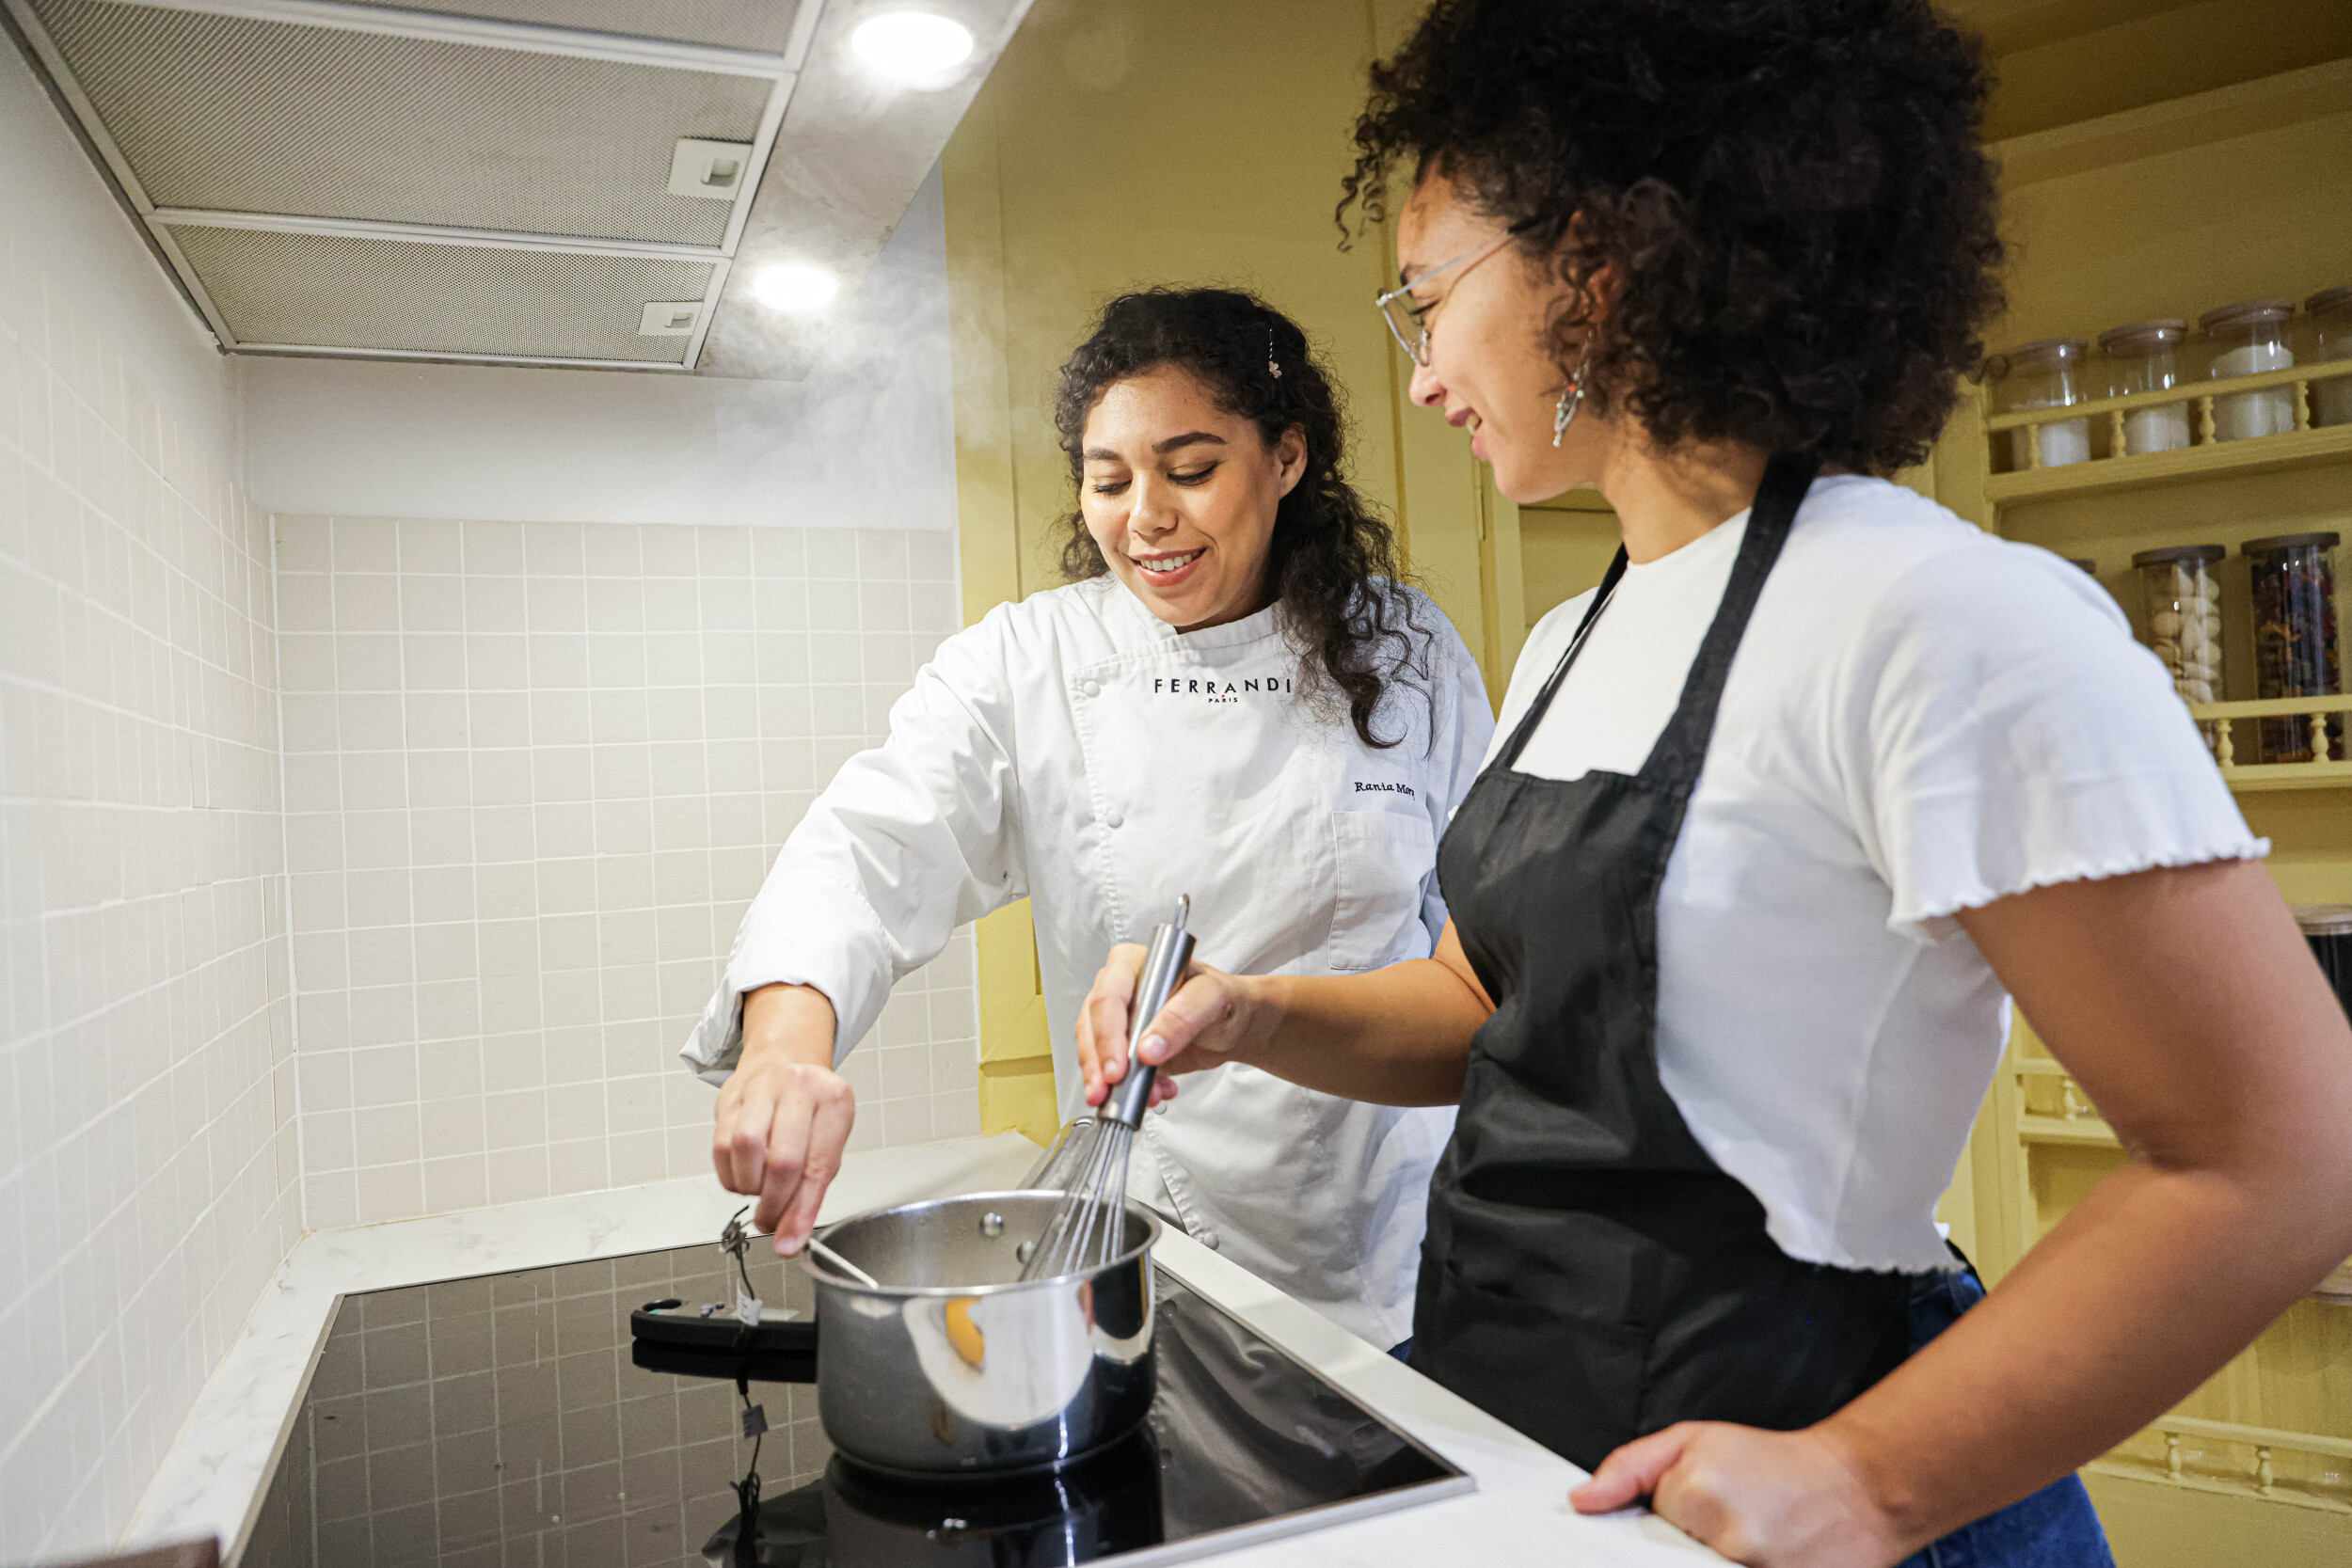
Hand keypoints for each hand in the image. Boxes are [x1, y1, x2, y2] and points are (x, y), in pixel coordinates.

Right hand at [711, 984, 855, 1255]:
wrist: (784, 1061)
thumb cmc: (811, 1109)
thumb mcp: (827, 1143)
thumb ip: (811, 1191)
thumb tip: (790, 1237)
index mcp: (835, 1101)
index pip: (817, 1167)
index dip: (801, 1212)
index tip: (789, 1242)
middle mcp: (799, 1088)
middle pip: (782, 1161)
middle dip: (773, 1205)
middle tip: (770, 1222)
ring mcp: (762, 1087)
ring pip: (745, 1150)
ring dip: (749, 1186)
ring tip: (759, 1188)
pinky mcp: (730, 1095)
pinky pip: (721, 1146)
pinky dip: (730, 1174)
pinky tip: (743, 1174)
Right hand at [1073, 945, 1266, 1109]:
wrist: (1234, 1025)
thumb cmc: (1224, 999)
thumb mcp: (1211, 998)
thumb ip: (1181, 1017)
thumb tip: (1148, 1046)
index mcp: (1133, 964)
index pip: (1108, 997)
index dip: (1107, 1034)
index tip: (1118, 1067)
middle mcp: (1119, 989)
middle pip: (1092, 1028)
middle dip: (1101, 1065)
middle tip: (1114, 1090)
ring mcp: (1119, 1021)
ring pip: (1096, 1054)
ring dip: (1114, 1083)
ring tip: (1146, 1096)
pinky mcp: (1124, 1049)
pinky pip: (1112, 1072)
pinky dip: (1129, 1090)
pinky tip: (1156, 1092)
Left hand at [1570, 1422, 1909, 1567]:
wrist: (1858, 1487)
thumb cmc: (1772, 1462)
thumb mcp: (1694, 1441)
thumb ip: (1629, 1468)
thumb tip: (1581, 1501)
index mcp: (1696, 1495)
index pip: (1634, 1541)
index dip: (1647, 1536)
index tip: (1655, 1532)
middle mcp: (1726, 1543)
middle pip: (1668, 1563)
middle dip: (1680, 1550)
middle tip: (1712, 1530)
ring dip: (1708, 1559)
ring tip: (1744, 1539)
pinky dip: (1737, 1565)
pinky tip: (1760, 1552)